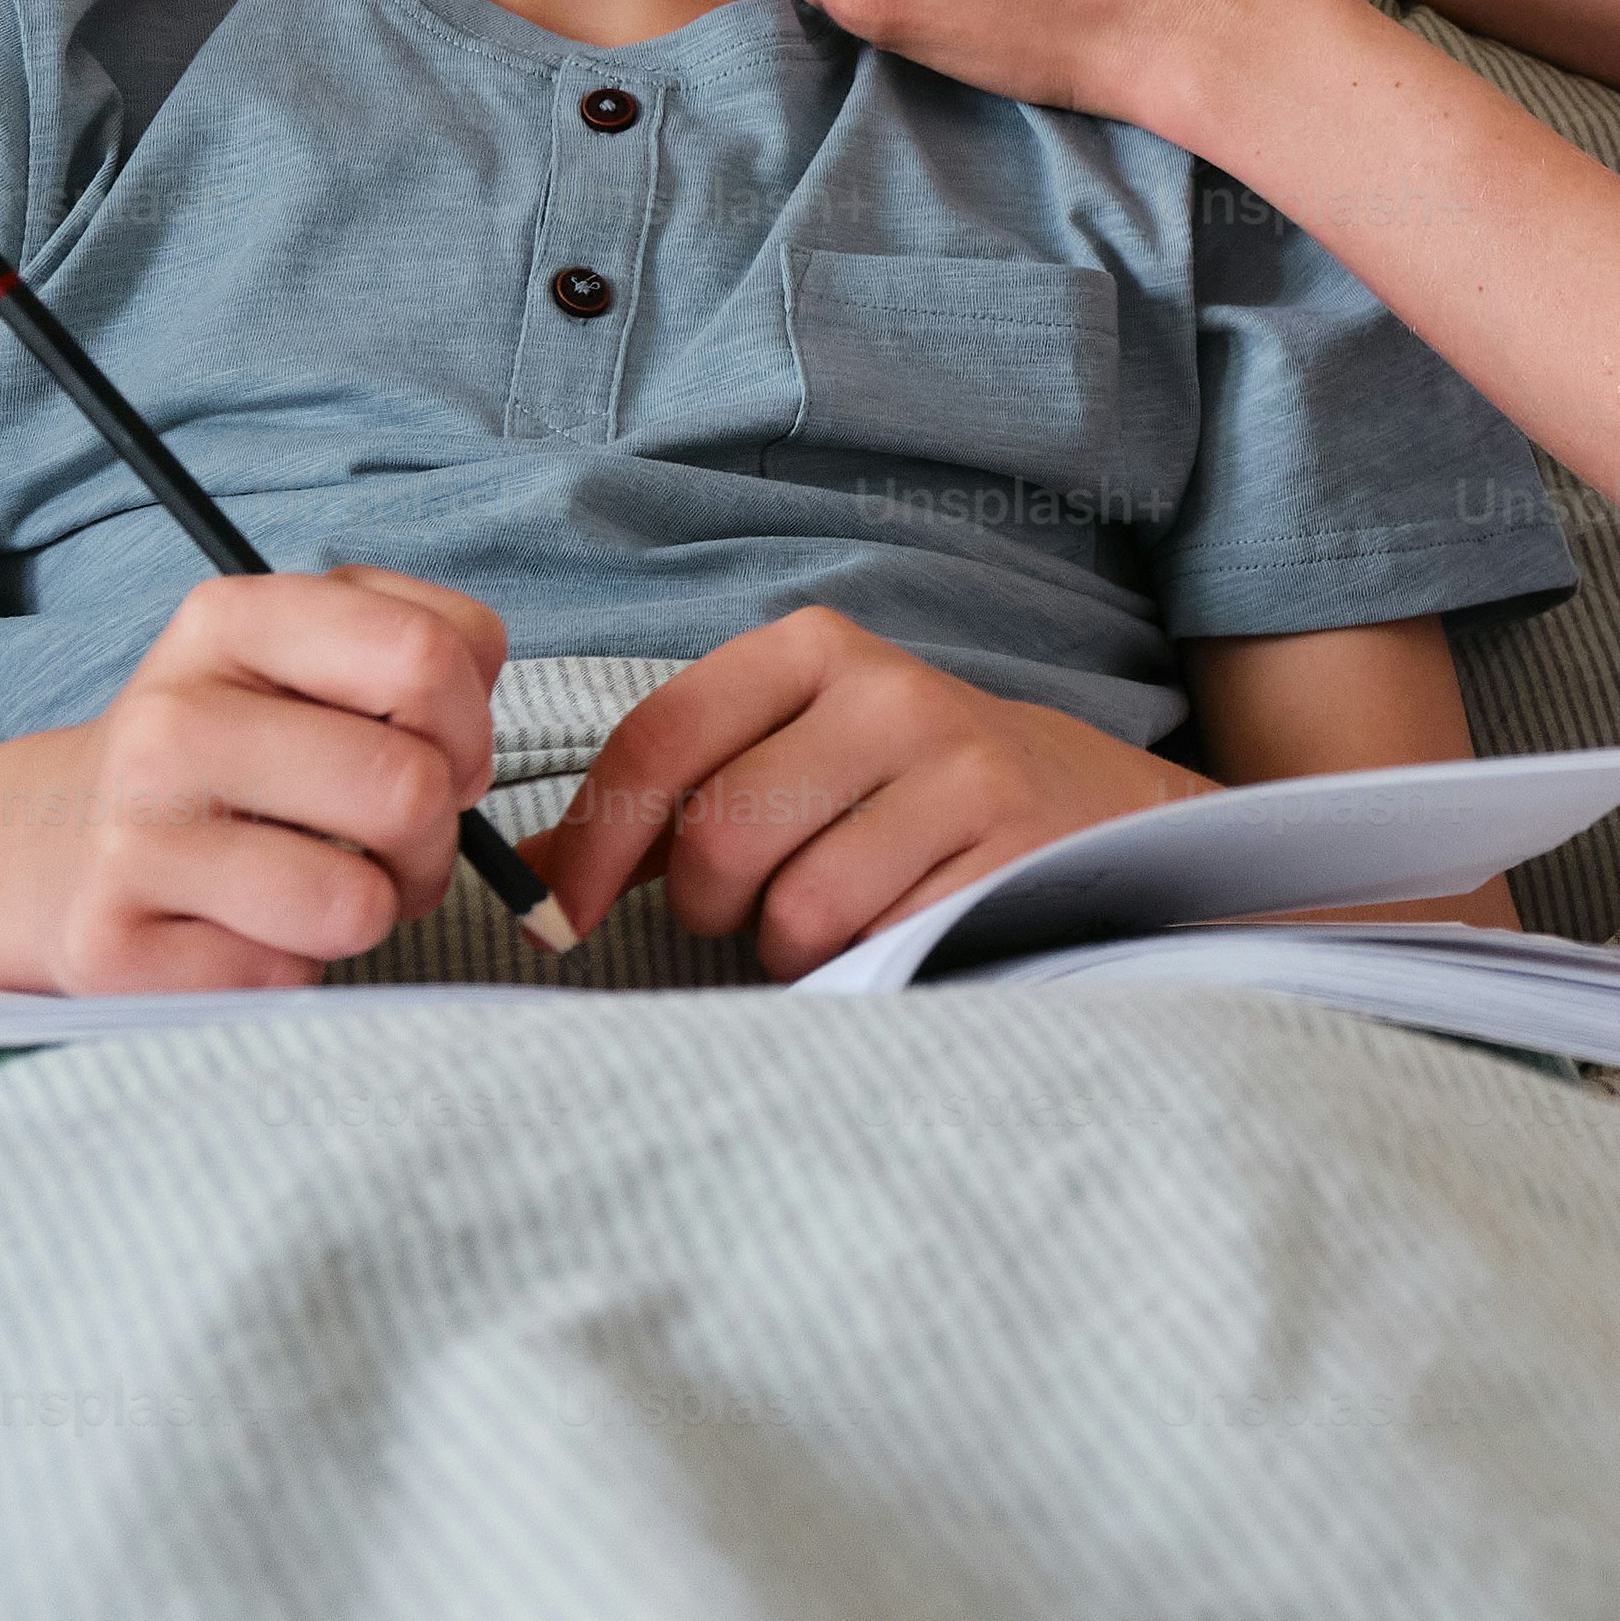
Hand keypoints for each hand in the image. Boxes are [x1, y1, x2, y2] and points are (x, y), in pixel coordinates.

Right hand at [9, 566, 503, 992]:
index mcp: (230, 620)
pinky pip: (287, 976)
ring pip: (356, 903)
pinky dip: (293, 963)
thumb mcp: (309, 656)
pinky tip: (241, 926)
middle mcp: (168, 721)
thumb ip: (420, 653)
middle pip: (407, 789)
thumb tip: (466, 751)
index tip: (440, 750)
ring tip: (328, 884)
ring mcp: (130, 836)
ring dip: (374, 910)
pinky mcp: (111, 946)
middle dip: (435, 834)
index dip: (470, 722)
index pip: (426, 655)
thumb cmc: (233, 750)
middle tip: (393, 840)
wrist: (53, 840)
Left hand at [527, 606, 1211, 979]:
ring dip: (791, 952)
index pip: (660, 740)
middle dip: (711, 907)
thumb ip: (662, 804)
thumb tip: (525, 871)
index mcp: (812, 651)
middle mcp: (889, 694)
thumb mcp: (789, 757)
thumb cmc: (902, 794)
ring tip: (837, 918)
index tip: (564, 914)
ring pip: (795, 912)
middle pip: (718, 840)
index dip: (594, 842)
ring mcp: (960, 771)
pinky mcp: (1011, 855)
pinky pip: (878, 950)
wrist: (1095, 812)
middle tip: (753, 908)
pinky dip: (864, 969)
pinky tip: (898, 931)